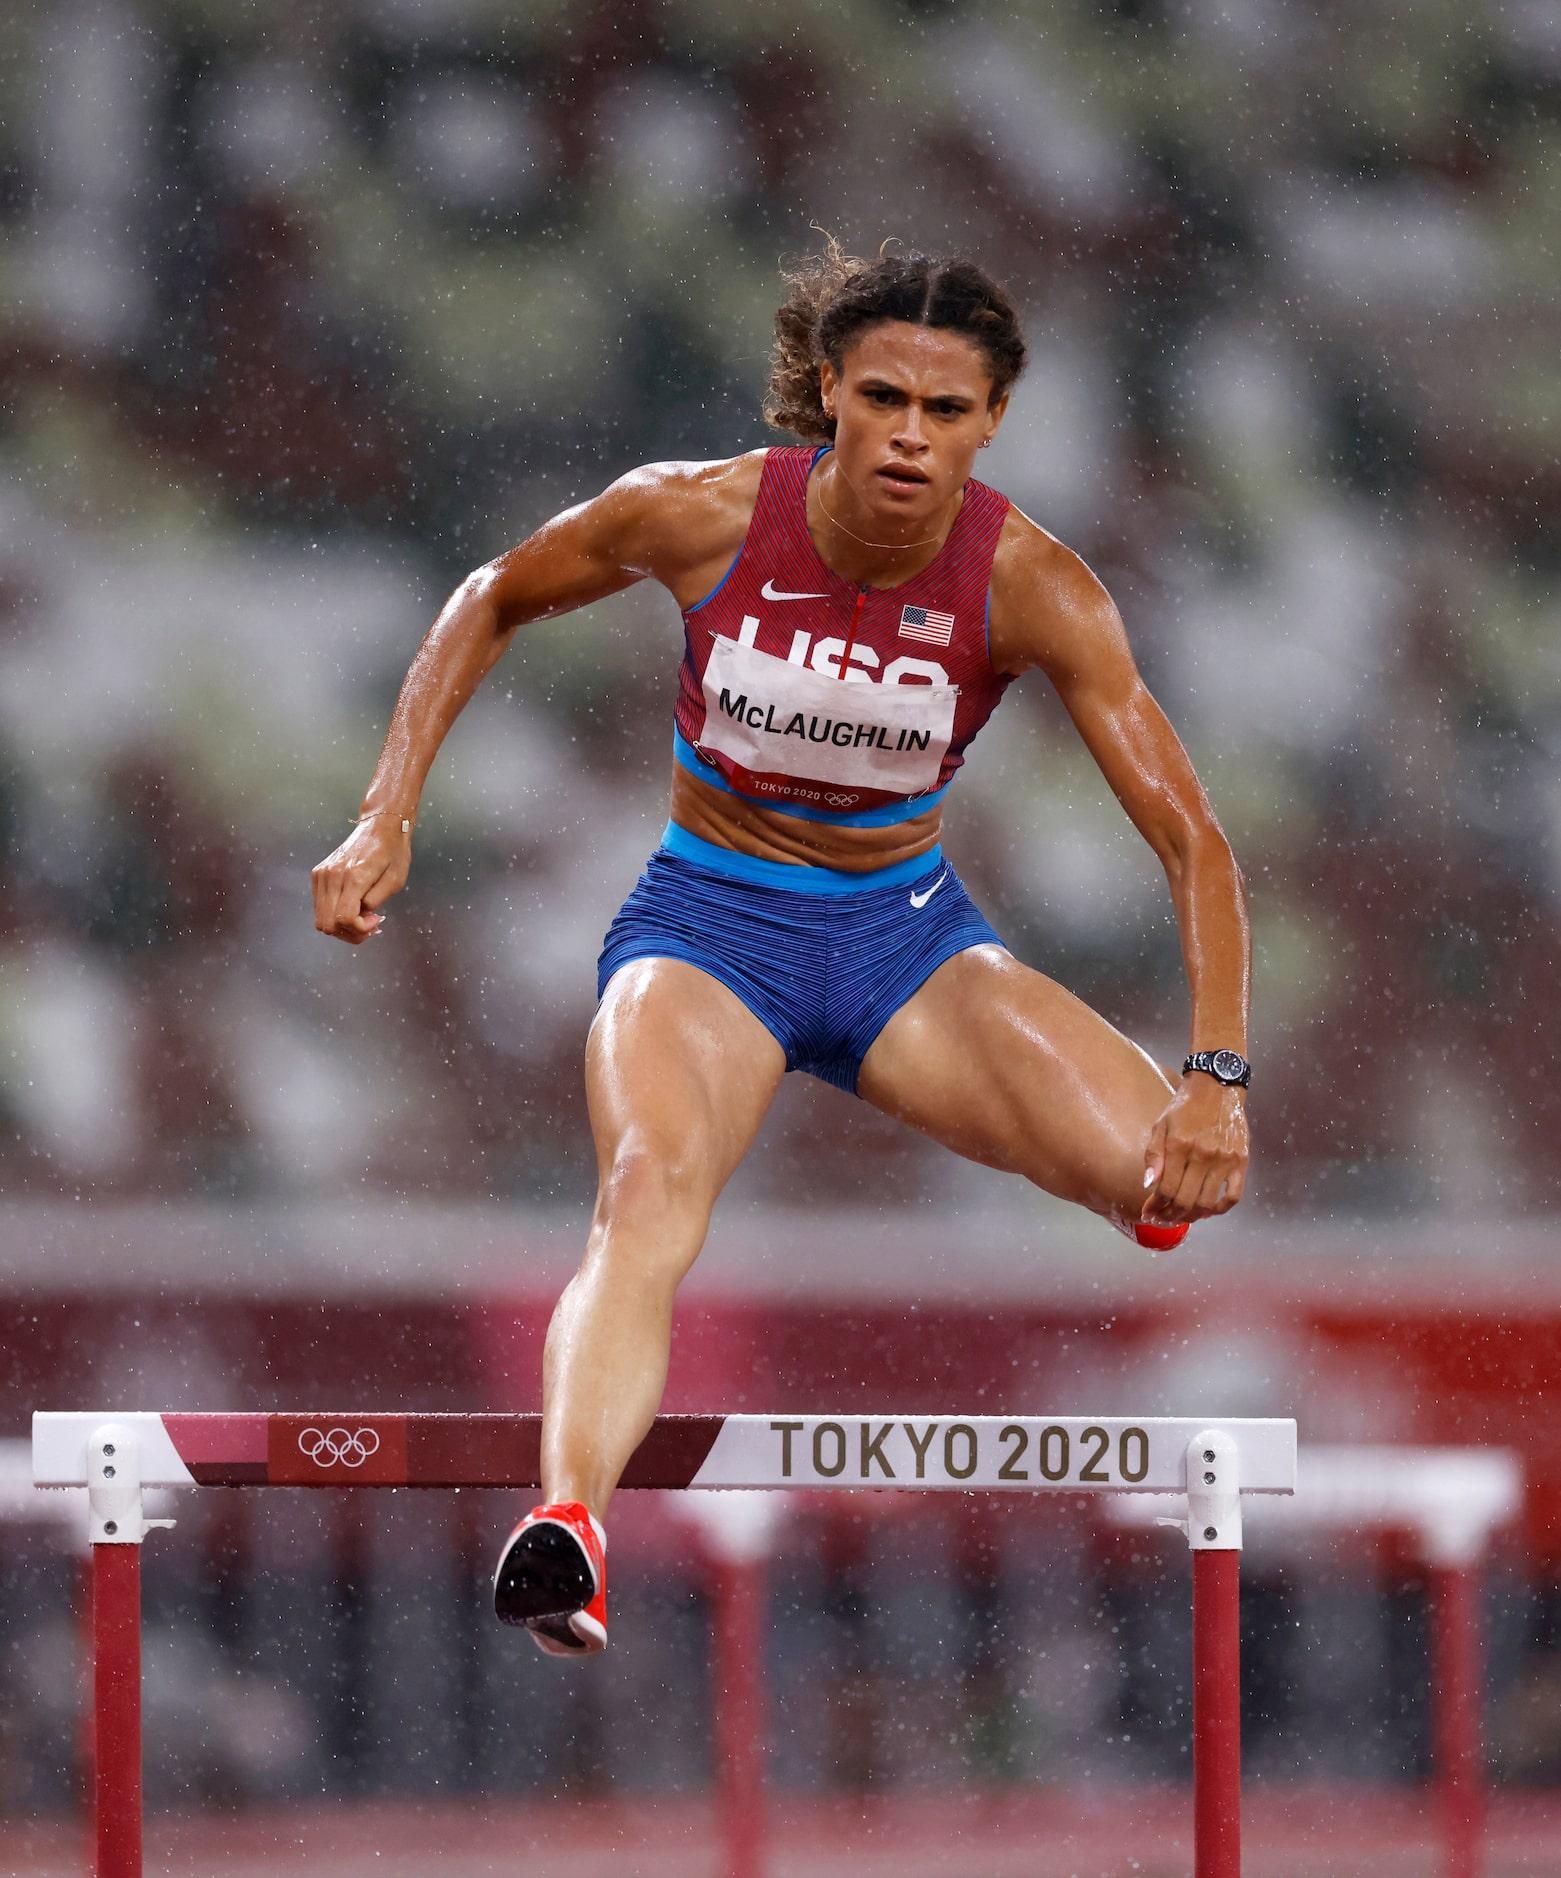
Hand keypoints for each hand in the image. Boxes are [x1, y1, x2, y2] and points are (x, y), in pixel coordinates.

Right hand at [311, 819, 410, 944]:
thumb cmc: (392, 853)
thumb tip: (360, 916)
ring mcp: (322, 874)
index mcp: (354, 877)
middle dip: (350, 932)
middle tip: (369, 924)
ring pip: (321, 919)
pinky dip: (333, 913)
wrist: (379, 826)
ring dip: (341, 925)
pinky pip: (319, 906)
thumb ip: (375, 902)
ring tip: (362, 917)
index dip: (360, 929)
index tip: (376, 921)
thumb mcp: (396, 881)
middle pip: (328, 923)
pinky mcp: (318, 874)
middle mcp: (332, 876)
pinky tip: (352, 907)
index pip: (344, 918)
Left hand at [1142, 1077, 1247, 1224]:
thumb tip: (1149, 1185)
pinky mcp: (1241, 1161)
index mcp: (1179, 1146)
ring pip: (1207, 1202)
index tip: (1148, 1212)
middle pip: (1185, 1200)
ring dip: (1192, 1216)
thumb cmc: (1184, 1107)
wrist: (1217, 1087)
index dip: (1155, 1206)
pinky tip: (1208, 1211)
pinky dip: (1220, 1209)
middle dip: (1170, 1215)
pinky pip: (1233, 1195)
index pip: (1165, 1189)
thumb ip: (1154, 1155)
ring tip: (1181, 1217)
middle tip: (1163, 1219)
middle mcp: (1203, 1155)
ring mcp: (1225, 1160)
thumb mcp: (1161, 1125)